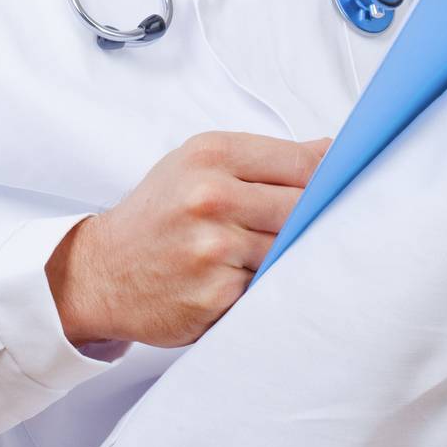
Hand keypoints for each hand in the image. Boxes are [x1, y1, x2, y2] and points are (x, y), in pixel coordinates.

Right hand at [46, 130, 332, 348]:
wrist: (102, 271)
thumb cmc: (158, 213)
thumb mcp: (199, 165)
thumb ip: (265, 158)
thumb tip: (335, 150)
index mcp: (211, 154)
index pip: (302, 163)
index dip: (331, 179)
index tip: (345, 189)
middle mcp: (211, 196)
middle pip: (303, 208)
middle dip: (316, 220)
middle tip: (323, 228)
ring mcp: (214, 249)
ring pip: (291, 250)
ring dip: (295, 257)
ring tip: (287, 257)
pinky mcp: (216, 296)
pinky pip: (269, 289)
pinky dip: (272, 288)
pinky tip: (257, 282)